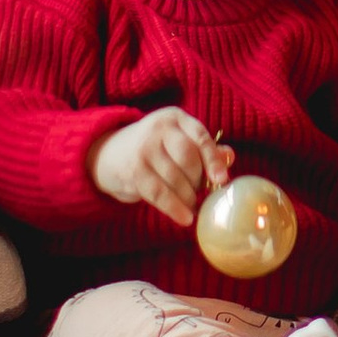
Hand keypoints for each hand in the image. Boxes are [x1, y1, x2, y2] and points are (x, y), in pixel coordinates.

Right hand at [93, 106, 232, 228]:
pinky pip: (160, 193)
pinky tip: (184, 218)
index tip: (222, 179)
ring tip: (190, 203)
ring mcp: (144, 148)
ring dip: (188, 196)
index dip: (214, 159)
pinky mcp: (133, 170)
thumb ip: (203, 147)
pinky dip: (174, 208)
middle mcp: (158, 128)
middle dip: (198, 180)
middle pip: (189, 158)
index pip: (200, 137)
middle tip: (199, 190)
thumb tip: (229, 156)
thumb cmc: (154, 149)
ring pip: (175, 178)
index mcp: (174, 118)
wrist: (108, 154)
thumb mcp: (176, 140)